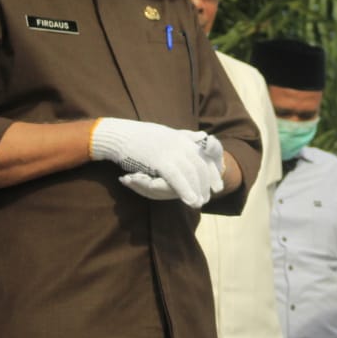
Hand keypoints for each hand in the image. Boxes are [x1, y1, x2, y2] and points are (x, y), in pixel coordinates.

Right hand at [89, 119, 222, 207]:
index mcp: (182, 137)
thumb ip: (185, 137)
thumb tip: (203, 136)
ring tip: (200, 203)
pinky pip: (176, 177)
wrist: (118, 135)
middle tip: (209, 198)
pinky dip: (185, 190)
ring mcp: (170, 150)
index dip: (213, 172)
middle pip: (200, 165)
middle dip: (207, 183)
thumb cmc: (139, 137)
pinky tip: (191, 201)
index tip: (218, 186)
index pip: (205, 156)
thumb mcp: (166, 134)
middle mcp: (179, 142)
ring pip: (191, 172)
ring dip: (198, 189)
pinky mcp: (159, 159)